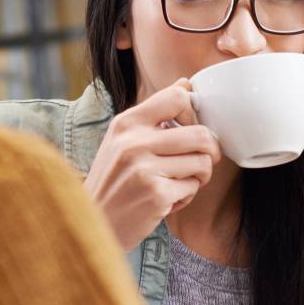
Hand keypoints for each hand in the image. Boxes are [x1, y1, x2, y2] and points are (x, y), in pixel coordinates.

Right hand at [82, 80, 221, 247]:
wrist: (93, 221)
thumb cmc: (114, 180)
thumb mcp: (123, 139)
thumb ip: (154, 113)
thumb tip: (186, 83)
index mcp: (127, 123)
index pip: (178, 97)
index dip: (195, 114)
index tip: (191, 129)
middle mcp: (134, 142)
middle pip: (201, 134)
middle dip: (210, 152)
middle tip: (201, 162)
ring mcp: (144, 169)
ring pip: (203, 162)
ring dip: (199, 176)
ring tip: (180, 182)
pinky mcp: (156, 194)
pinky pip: (192, 187)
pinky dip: (186, 196)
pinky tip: (167, 201)